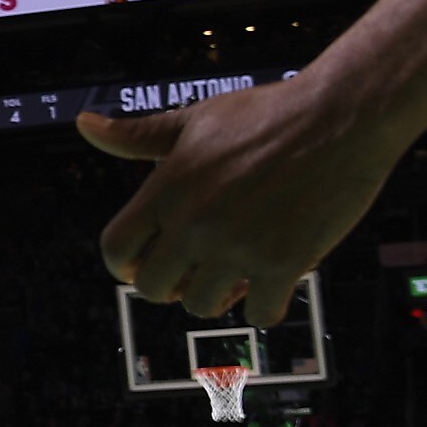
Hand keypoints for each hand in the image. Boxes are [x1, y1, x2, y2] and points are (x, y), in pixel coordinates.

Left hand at [79, 75, 394, 321]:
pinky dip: (264, 305)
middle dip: (168, 285)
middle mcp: (194, 221)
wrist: (341, 116)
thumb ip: (138, 136)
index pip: (116, 249)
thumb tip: (85, 125)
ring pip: (201, 305)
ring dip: (215, 295)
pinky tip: (271, 282)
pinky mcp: (283, 262)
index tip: (141, 265)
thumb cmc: (269, 113)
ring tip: (233, 272)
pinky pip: (258, 313)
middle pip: (152, 287)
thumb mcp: (194, 119)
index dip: (124, 264)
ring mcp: (237, 245)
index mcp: (167, 188)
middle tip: (193, 271)